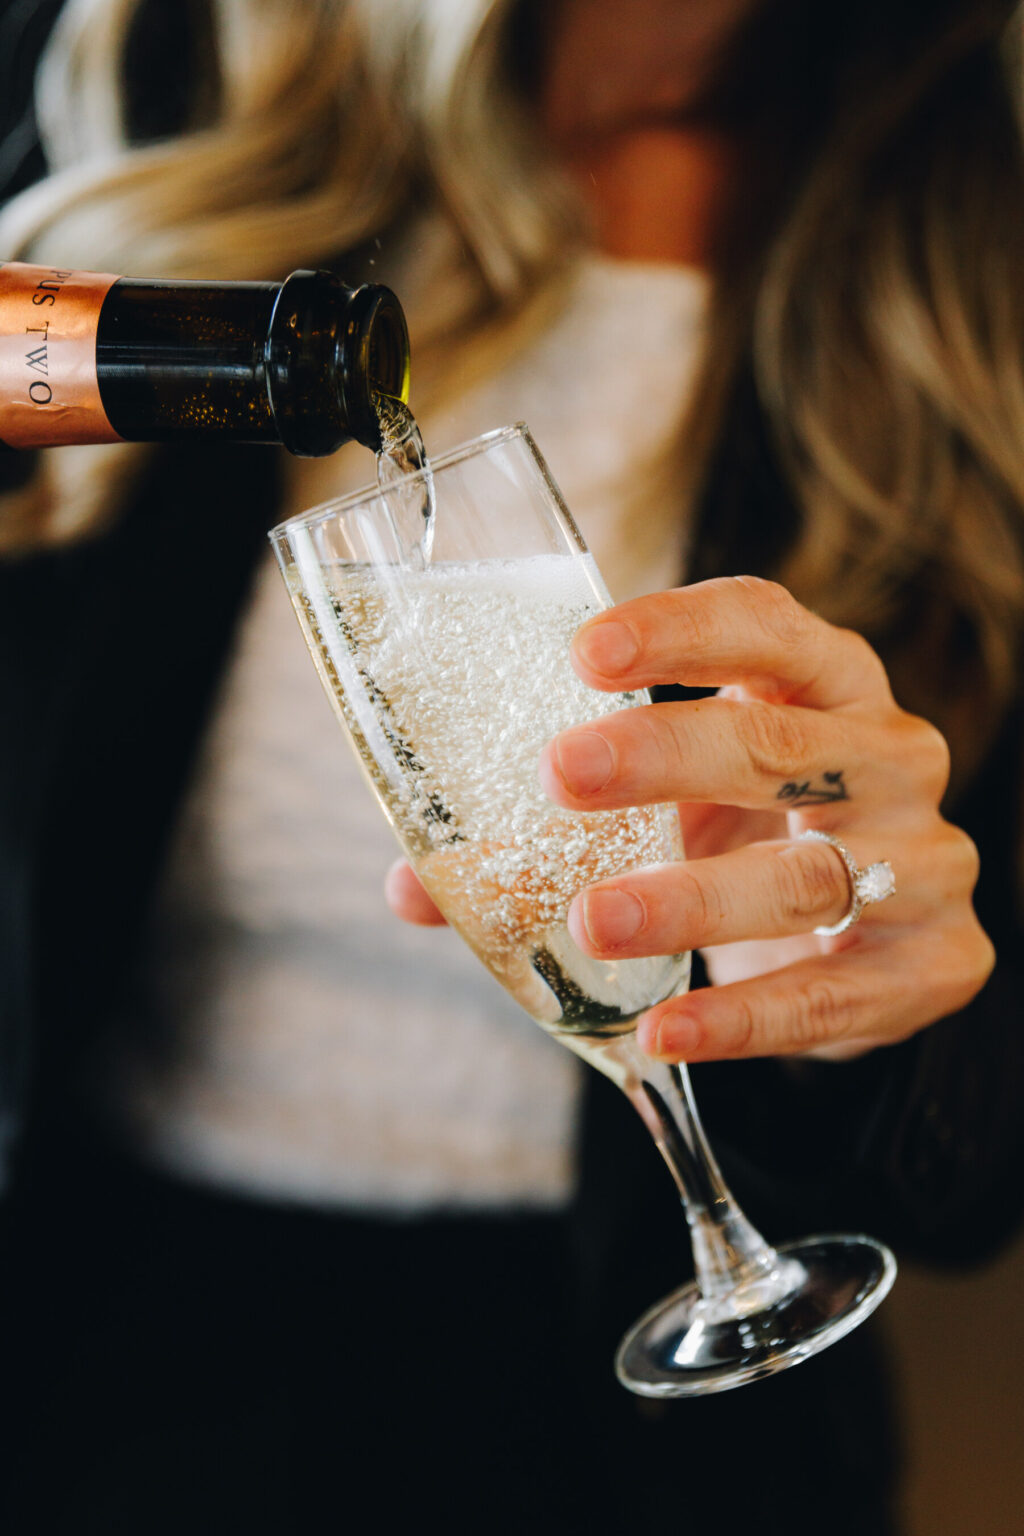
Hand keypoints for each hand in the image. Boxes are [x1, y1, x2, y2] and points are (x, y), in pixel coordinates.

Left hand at [387, 577, 993, 1063]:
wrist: (871, 938)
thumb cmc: (751, 835)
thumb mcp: (669, 806)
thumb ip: (552, 833)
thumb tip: (415, 884)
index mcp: (823, 682)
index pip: (764, 626)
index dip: (679, 631)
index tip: (583, 651)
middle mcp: (888, 752)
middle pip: (780, 744)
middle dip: (666, 755)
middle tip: (561, 774)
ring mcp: (925, 857)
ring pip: (810, 873)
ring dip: (693, 897)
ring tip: (592, 921)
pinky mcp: (938, 960)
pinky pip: (832, 992)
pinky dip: (743, 1014)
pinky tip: (665, 1029)